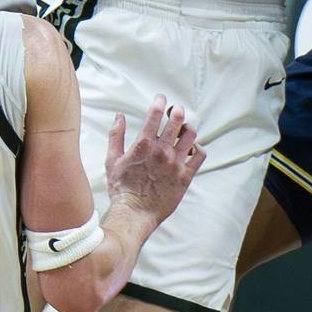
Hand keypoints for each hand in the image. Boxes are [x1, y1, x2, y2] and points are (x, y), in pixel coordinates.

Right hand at [105, 95, 204, 224]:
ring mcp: (175, 164)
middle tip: (175, 110)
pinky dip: (197, 148)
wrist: (134, 213)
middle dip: (177, 111)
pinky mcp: (185, 176)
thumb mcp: (112, 160)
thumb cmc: (121, 188)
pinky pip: (199, 155)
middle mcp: (162, 151)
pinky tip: (191, 149)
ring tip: (183, 130)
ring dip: (187, 129)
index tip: (161, 98)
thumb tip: (119, 116)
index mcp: (144, 145)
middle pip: (177, 121)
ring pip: (190, 135)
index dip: (160, 102)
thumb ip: (116, 135)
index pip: (155, 114)